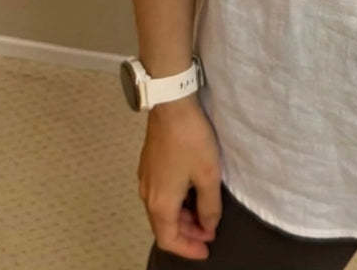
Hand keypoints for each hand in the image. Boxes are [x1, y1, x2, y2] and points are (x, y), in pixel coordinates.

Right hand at [137, 97, 222, 259]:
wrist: (172, 105)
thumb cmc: (192, 140)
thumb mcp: (208, 174)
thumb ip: (210, 205)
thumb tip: (209, 226)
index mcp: (160, 203)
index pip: (169, 239)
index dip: (188, 249)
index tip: (207, 251)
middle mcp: (147, 195)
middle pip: (165, 225)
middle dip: (188, 233)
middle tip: (210, 232)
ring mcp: (145, 179)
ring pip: (162, 210)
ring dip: (183, 217)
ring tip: (205, 213)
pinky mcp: (148, 165)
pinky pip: (160, 195)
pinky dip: (176, 202)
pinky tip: (191, 193)